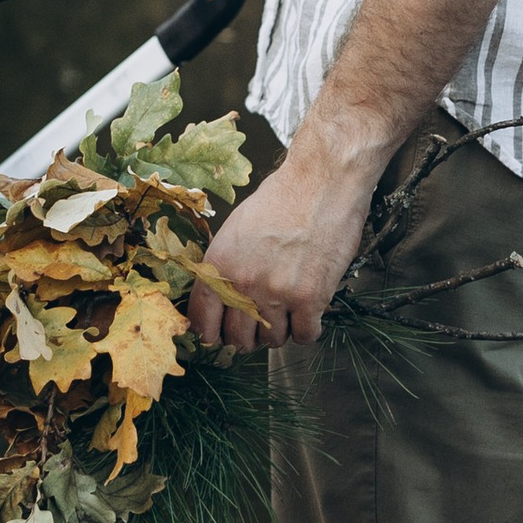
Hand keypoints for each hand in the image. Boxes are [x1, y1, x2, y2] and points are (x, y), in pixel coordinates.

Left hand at [188, 133, 388, 349]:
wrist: (321, 182)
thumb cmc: (281, 199)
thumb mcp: (235, 229)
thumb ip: (224, 267)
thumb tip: (219, 300)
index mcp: (219, 265)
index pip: (202, 320)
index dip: (211, 332)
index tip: (218, 335)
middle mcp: (243, 283)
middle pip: (238, 338)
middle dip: (248, 336)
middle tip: (259, 324)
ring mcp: (277, 293)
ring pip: (273, 341)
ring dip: (280, 332)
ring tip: (286, 310)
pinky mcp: (311, 298)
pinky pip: (305, 336)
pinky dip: (307, 329)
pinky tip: (308, 313)